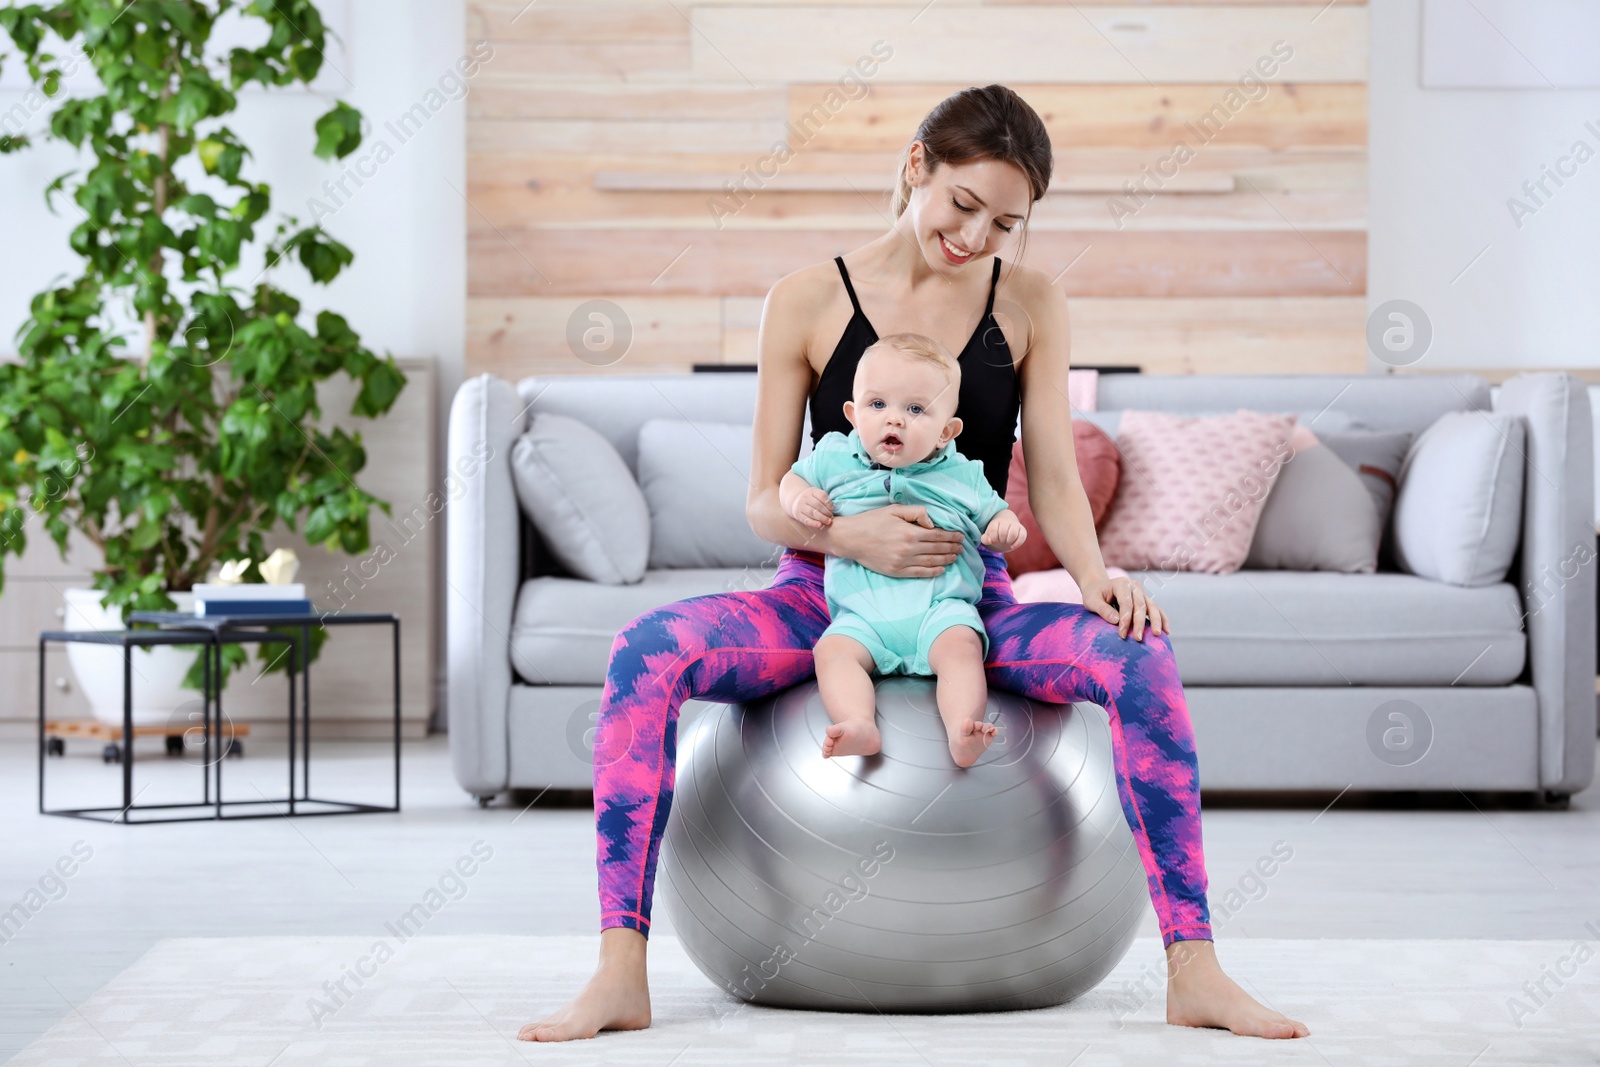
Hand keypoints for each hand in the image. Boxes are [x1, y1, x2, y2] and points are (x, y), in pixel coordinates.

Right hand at [787, 486, 834, 528]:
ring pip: (812, 512)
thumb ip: (824, 499)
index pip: (821, 495)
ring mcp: (801, 506)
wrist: (795, 500)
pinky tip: (819, 525)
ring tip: (828, 522)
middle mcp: (805, 498)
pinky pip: (806, 519)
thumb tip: (832, 509)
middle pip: (817, 505)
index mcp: (812, 491)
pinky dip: (813, 523)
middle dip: (826, 512)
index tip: (832, 508)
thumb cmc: (811, 498)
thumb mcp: (816, 494)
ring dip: (821, 518)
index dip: (828, 502)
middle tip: (831, 517)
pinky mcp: (798, 515)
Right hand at [832, 505, 963, 578]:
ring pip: (931, 562)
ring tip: (955, 557)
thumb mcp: (894, 510)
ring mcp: (903, 562)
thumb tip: (932, 522)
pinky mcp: (896, 571)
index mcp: (910, 532)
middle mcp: (909, 549)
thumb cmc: (872, 521)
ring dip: (946, 559)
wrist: (851, 538)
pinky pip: (920, 573)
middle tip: (962, 547)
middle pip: (937, 549)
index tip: (961, 536)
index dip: (951, 536)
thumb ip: (916, 513)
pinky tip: (941, 569)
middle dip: (952, 548)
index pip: (938, 535)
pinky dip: (933, 572)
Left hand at [980, 511, 1026, 551]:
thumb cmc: (996, 533)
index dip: (993, 538)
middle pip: (1003, 532)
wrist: (1007, 527)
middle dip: (1001, 540)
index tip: (994, 540)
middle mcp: (1006, 521)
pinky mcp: (1022, 530)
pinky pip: (1021, 537)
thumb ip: (985, 539)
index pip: (993, 530)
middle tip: (1001, 541)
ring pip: (1013, 534)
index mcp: (996, 522)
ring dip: (1008, 541)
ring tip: (1006, 542)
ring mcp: (1015, 525)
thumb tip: (987, 540)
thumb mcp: (989, 536)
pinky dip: (1016, 544)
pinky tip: (1012, 546)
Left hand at [1079, 572, 1169, 641]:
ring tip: (1157, 635)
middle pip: (1141, 605)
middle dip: (1140, 623)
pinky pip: (1157, 610)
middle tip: (1138, 638)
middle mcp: (1134, 586)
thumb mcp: (1092, 601)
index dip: (1125, 619)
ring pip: (1152, 607)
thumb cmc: (1094, 594)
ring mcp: (1142, 593)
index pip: (1126, 603)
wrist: (1099, 587)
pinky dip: (1162, 619)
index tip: (1121, 634)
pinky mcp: (1146, 601)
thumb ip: (1103, 609)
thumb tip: (1116, 621)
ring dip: (1156, 621)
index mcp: (1121, 584)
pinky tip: (1166, 631)